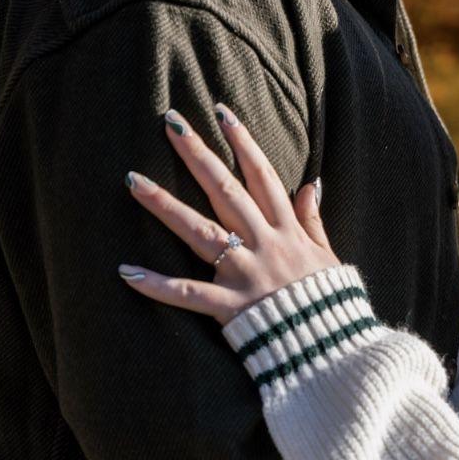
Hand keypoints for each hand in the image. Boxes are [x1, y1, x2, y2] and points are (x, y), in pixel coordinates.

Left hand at [118, 102, 339, 323]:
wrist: (332, 347)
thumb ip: (314, 219)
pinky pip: (188, 294)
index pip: (261, 175)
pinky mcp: (229, 307)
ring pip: (200, 232)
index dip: (242, 142)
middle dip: (198, 154)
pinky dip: (157, 284)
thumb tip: (312, 183)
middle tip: (170, 122)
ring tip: (133, 180)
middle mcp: (263, 244)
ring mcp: (244, 274)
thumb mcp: (328, 254)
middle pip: (225, 191)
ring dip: (165, 205)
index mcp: (286, 230)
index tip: (222, 112)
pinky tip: (126, 270)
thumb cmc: (330, 302)